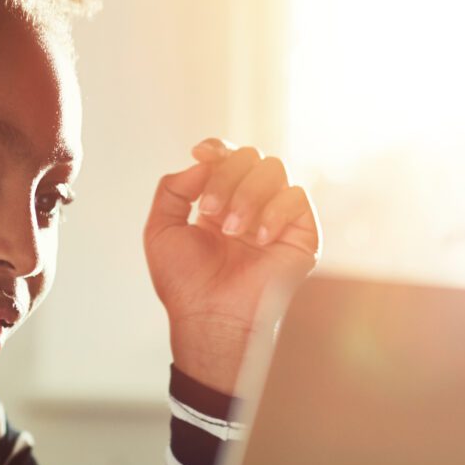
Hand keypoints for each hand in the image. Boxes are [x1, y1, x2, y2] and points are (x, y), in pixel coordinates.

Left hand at [144, 139, 321, 392]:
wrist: (209, 317)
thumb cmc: (185, 284)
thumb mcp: (161, 229)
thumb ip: (173, 188)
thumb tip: (202, 162)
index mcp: (222, 203)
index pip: (229, 157)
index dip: (217, 148)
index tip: (200, 153)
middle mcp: (252, 207)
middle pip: (251, 156)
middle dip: (226, 177)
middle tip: (210, 212)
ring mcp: (278, 219)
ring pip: (274, 169)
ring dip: (247, 194)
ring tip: (231, 230)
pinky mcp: (303, 235)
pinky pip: (297, 196)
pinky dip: (274, 211)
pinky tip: (258, 239)